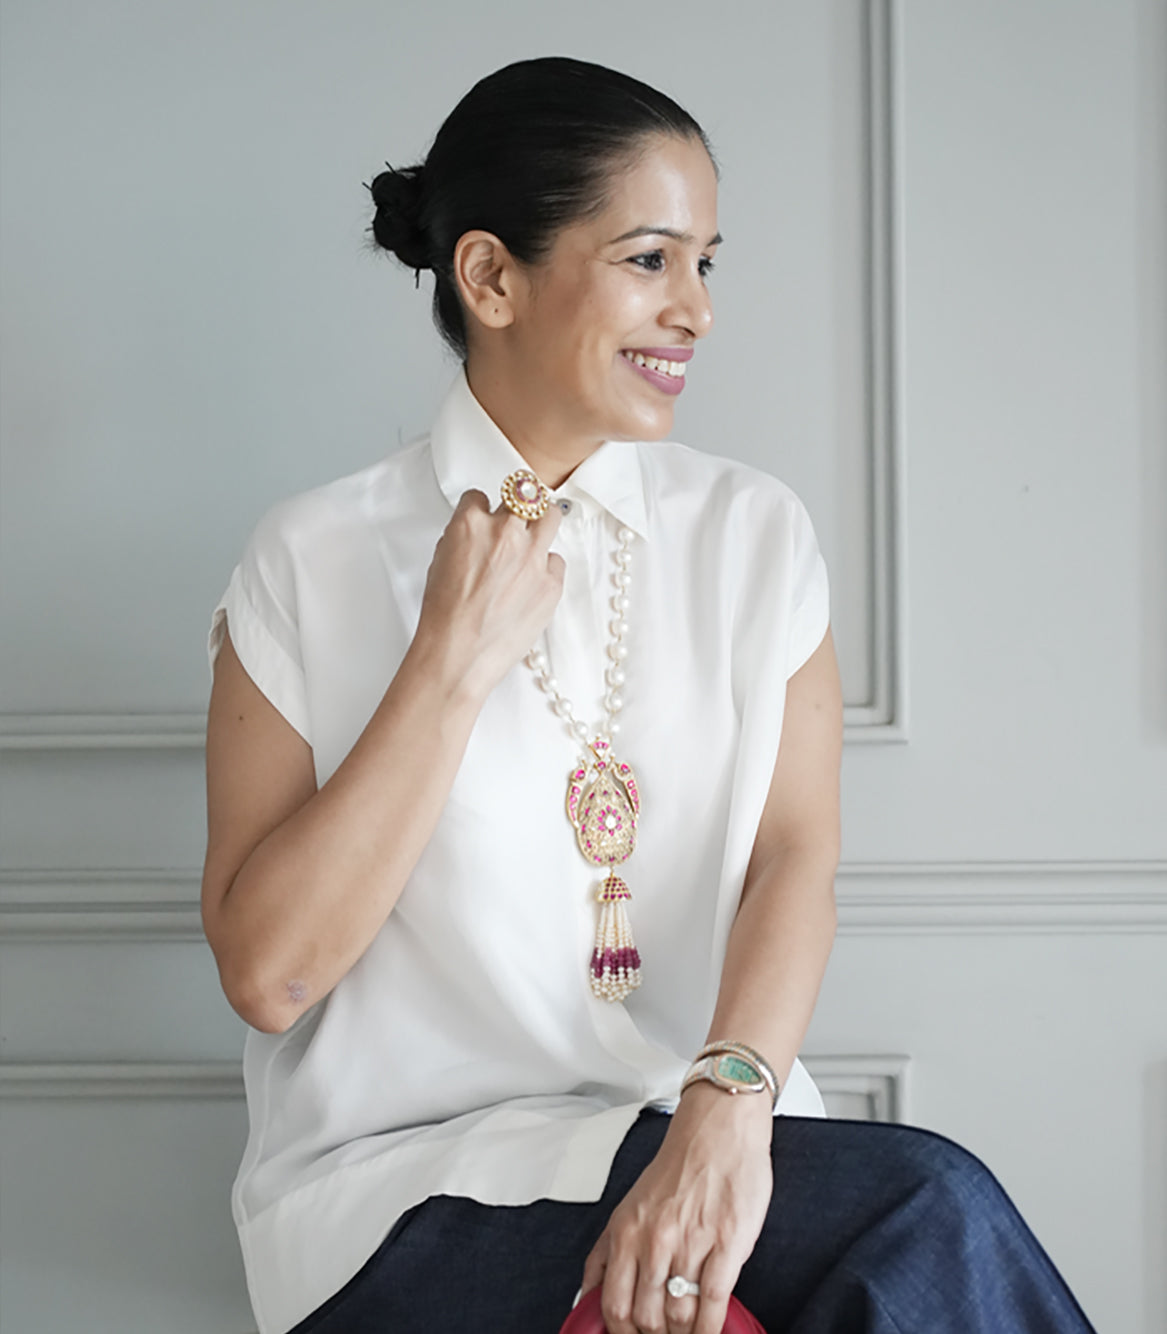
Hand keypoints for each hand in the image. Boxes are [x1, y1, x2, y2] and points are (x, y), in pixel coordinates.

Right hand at [415, 488, 564, 700]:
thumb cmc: (443, 616)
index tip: (484, 521)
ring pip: (551, 515)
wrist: (458, 654)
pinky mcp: (551, 583)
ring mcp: (533, 556)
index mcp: (471, 524)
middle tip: (515, 524)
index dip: (481, 510)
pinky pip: (556, 562)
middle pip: (524, 495)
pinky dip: (546, 569)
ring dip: (542, 523)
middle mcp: (506, 533)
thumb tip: (477, 533)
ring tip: (533, 542)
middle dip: (519, 507)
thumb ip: (463, 538)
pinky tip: (531, 586)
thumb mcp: (439, 562)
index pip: (480, 496)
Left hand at [580, 1085, 773, 1333]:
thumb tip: (588, 1295)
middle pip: (646, 1317)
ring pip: (679, 1315)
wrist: (717, 1129)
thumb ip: (609, 1249)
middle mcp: (654, 1239)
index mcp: (626, 1230)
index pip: (613, 1305)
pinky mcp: (726, 1244)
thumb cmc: (678, 1166)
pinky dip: (710, 1328)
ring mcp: (690, 1243)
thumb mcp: (630, 1205)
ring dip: (683, 1333)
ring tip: (687, 1331)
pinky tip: (710, 1332)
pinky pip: (713, 1303)